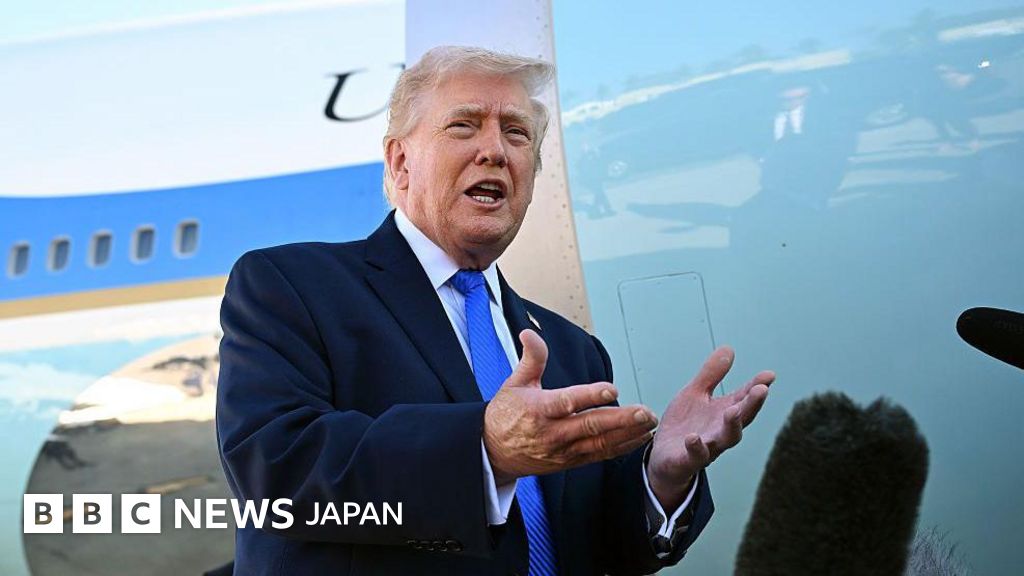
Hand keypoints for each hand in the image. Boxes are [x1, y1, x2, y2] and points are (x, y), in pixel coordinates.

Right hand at [484, 330, 658, 483]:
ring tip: (649, 423)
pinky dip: (621, 447)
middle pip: (591, 426)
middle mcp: (552, 433)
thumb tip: (529, 332)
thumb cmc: (506, 414)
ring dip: (627, 434)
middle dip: (621, 420)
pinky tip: (639, 437)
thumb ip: (531, 359)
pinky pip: (599, 455)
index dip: (590, 396)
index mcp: (538, 410)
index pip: (567, 402)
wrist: (493, 453)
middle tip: (645, 412)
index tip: (612, 389)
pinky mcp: (570, 461)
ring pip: (599, 444)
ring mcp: (563, 450)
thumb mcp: (514, 383)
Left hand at [647, 346, 774, 510]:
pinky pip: (695, 456)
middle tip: (761, 390)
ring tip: (733, 411)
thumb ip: (711, 375)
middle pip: (742, 418)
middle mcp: (720, 430)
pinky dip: (696, 447)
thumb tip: (729, 348)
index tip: (769, 375)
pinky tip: (693, 438)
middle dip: (752, 405)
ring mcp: (707, 446)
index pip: (744, 398)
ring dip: (732, 426)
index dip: (757, 387)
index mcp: (724, 412)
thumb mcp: (695, 394)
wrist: (663, 458)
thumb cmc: (685, 425)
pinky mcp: (688, 460)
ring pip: (726, 439)